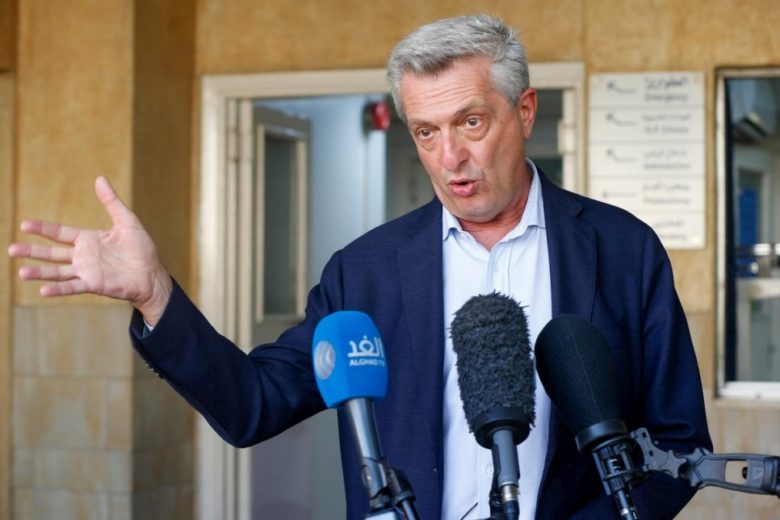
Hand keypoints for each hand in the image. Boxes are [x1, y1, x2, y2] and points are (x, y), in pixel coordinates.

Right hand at [7, 176, 171, 324]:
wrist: (153, 274)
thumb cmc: (142, 249)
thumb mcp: (127, 221)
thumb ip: (111, 202)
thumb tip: (99, 178)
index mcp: (88, 240)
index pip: (60, 233)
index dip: (42, 229)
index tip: (24, 225)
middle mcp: (83, 256)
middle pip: (52, 254)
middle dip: (32, 252)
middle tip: (11, 250)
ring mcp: (87, 271)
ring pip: (58, 272)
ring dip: (40, 272)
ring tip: (21, 272)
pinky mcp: (94, 284)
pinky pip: (73, 286)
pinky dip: (58, 289)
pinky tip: (42, 290)